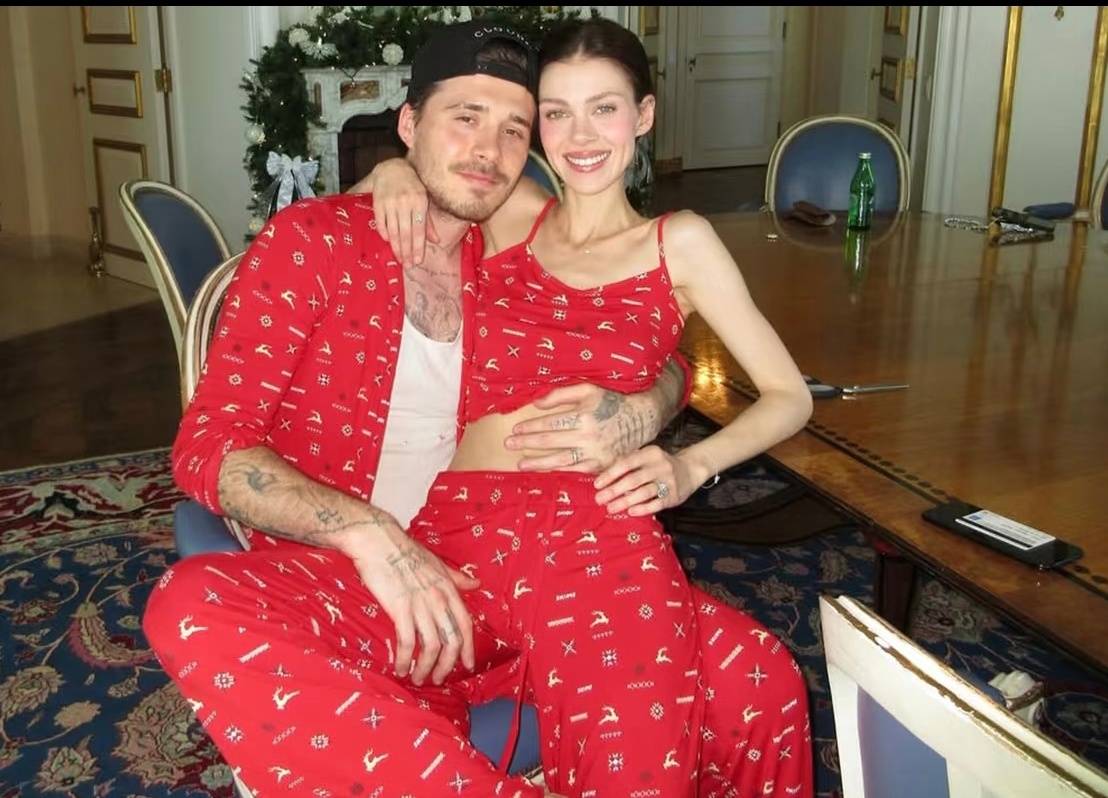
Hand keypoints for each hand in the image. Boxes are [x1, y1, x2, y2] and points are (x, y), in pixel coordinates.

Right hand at [348, 529, 478, 685]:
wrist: (378, 541)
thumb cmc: (405, 551)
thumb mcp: (437, 563)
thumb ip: (456, 578)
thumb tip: (476, 584)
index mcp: (448, 588)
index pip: (465, 624)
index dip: (468, 648)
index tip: (467, 665)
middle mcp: (438, 598)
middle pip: (452, 640)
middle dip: (447, 665)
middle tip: (439, 679)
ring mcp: (420, 604)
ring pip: (432, 646)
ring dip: (426, 667)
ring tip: (418, 678)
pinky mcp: (400, 608)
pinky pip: (407, 642)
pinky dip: (406, 659)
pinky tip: (401, 668)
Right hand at [361, 158, 436, 266]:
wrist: (392, 168)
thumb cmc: (413, 187)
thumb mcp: (424, 200)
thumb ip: (428, 221)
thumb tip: (437, 241)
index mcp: (420, 201)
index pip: (419, 230)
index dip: (418, 247)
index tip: (418, 261)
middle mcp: (405, 202)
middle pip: (406, 233)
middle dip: (407, 251)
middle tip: (408, 265)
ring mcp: (391, 202)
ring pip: (393, 230)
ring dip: (396, 247)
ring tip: (400, 259)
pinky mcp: (378, 202)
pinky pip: (381, 222)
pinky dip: (385, 233)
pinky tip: (388, 242)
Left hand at [506, 384, 657, 472]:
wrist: (641, 420)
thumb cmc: (611, 402)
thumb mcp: (589, 390)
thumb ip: (561, 394)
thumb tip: (536, 403)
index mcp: (584, 416)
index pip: (550, 423)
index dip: (531, 426)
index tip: (516, 428)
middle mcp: (589, 436)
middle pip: (551, 442)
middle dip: (527, 443)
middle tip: (508, 444)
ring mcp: (595, 454)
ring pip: (560, 460)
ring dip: (538, 463)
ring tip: (520, 464)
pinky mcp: (600, 466)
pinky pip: (575, 470)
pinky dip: (558, 471)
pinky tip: (543, 471)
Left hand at [593, 445, 694, 515]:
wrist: (689, 470)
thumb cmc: (658, 466)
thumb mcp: (645, 458)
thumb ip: (624, 464)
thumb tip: (597, 473)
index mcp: (650, 453)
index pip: (627, 463)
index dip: (611, 474)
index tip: (597, 485)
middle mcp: (660, 465)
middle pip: (634, 479)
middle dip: (614, 490)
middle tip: (599, 499)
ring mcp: (668, 481)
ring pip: (644, 492)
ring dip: (625, 501)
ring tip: (611, 508)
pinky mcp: (674, 495)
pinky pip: (656, 503)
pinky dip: (643, 508)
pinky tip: (630, 512)